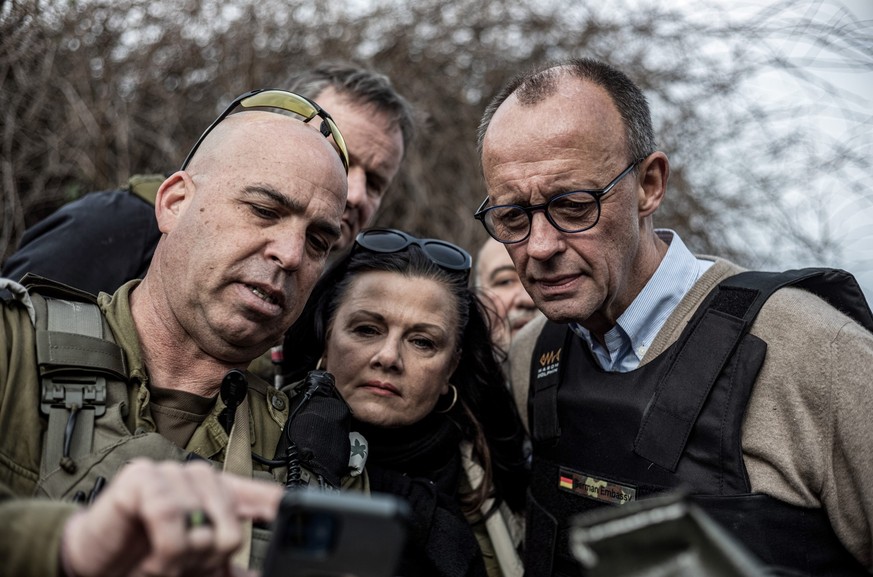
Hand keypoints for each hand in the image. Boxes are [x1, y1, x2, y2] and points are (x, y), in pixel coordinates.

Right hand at [60, 459, 282, 576]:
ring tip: (161, 563)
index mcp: (218, 495)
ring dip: (181, 558)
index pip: (260, 495)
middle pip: (232, 522)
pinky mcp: (143, 478)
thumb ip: (224, 568)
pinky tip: (151, 556)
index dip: (280, 505)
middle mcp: (199, 479)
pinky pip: (172, 516)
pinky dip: (165, 549)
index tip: (300, 513)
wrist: (91, 562)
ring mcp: (171, 474)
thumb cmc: (143, 558)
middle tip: (182, 566)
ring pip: (202, 521)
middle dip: (208, 558)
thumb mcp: (193, 566)